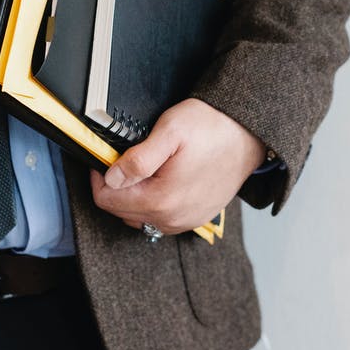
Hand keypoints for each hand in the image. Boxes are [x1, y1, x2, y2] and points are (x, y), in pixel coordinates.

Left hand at [90, 98, 266, 234]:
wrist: (249, 133)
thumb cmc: (212, 128)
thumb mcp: (169, 132)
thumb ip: (137, 159)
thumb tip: (111, 178)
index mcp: (161, 200)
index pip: (106, 200)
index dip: (100, 176)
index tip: (107, 157)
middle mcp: (172, 219)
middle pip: (121, 211)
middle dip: (117, 186)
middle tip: (127, 158)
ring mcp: (186, 221)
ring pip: (140, 217)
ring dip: (134, 195)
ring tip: (146, 168)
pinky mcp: (196, 218)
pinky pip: (161, 218)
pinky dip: (153, 202)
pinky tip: (162, 180)